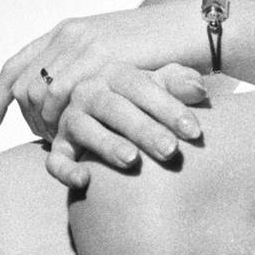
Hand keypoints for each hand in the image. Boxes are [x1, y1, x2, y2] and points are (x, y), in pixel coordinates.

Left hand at [0, 7, 198, 140]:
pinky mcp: (101, 59)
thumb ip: (88, 68)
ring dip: (45, 124)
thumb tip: (69, 97)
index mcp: (68, 30)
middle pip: (21, 84)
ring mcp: (83, 46)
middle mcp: (69, 35)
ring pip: (38, 94)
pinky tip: (77, 136)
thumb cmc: (166, 49)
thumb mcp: (117, 54)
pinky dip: (62, 121)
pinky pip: (62, 97)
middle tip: (44, 142)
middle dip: (22, 119)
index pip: (15, 66)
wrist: (197, 29)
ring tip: (63, 143)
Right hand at [46, 60, 209, 191]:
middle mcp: (89, 92)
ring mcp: (70, 119)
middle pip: (115, 107)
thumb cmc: (140, 100)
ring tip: (132, 161)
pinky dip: (66, 170)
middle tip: (171, 150)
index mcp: (116, 74)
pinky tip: (85, 181)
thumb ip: (178, 84)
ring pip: (85, 129)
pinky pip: (56, 159)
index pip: (142, 87)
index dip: (168, 108)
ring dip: (108, 144)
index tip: (195, 132)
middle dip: (144, 129)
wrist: (104, 114)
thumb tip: (199, 89)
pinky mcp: (59, 147)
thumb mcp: (158, 88)